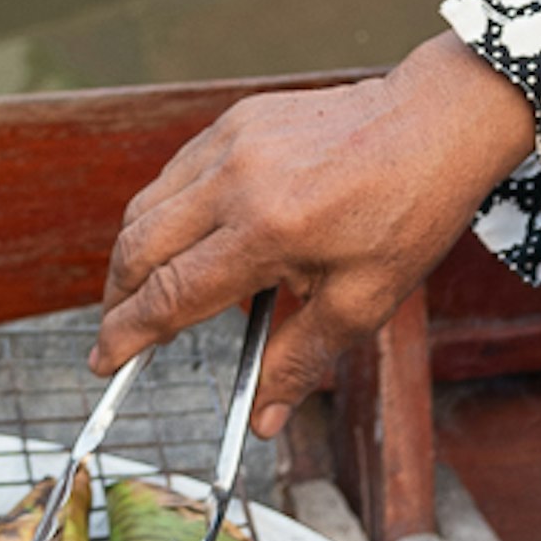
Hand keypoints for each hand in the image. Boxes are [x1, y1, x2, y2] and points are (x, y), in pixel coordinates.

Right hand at [95, 32, 540, 421]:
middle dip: (117, 298)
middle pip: (139, 247)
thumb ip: (302, 362)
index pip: (171, 294)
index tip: (103, 362)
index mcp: (269, 232)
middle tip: (120, 332)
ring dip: (135, 254)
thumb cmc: (408, 213)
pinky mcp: (238, 119)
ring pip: (148, 205)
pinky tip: (186, 239)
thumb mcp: (364, 302)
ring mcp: (232, 141)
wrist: (437, 122)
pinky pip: (177, 173)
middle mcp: (237, 180)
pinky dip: (165, 211)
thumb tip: (264, 421)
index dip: (127, 335)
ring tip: (148, 292)